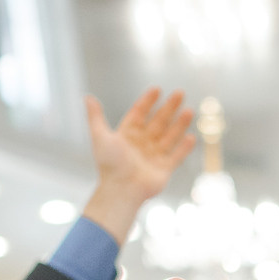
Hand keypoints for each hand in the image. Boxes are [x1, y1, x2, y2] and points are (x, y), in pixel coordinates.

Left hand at [82, 88, 195, 242]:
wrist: (121, 190)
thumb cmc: (109, 164)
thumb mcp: (100, 136)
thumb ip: (95, 116)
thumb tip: (87, 97)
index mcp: (127, 135)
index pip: (139, 113)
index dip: (147, 101)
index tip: (157, 89)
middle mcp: (142, 144)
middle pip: (158, 121)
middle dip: (169, 107)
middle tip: (180, 93)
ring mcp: (154, 156)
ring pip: (170, 136)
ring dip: (179, 124)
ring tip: (189, 110)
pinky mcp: (164, 169)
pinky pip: (177, 156)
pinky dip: (184, 147)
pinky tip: (191, 136)